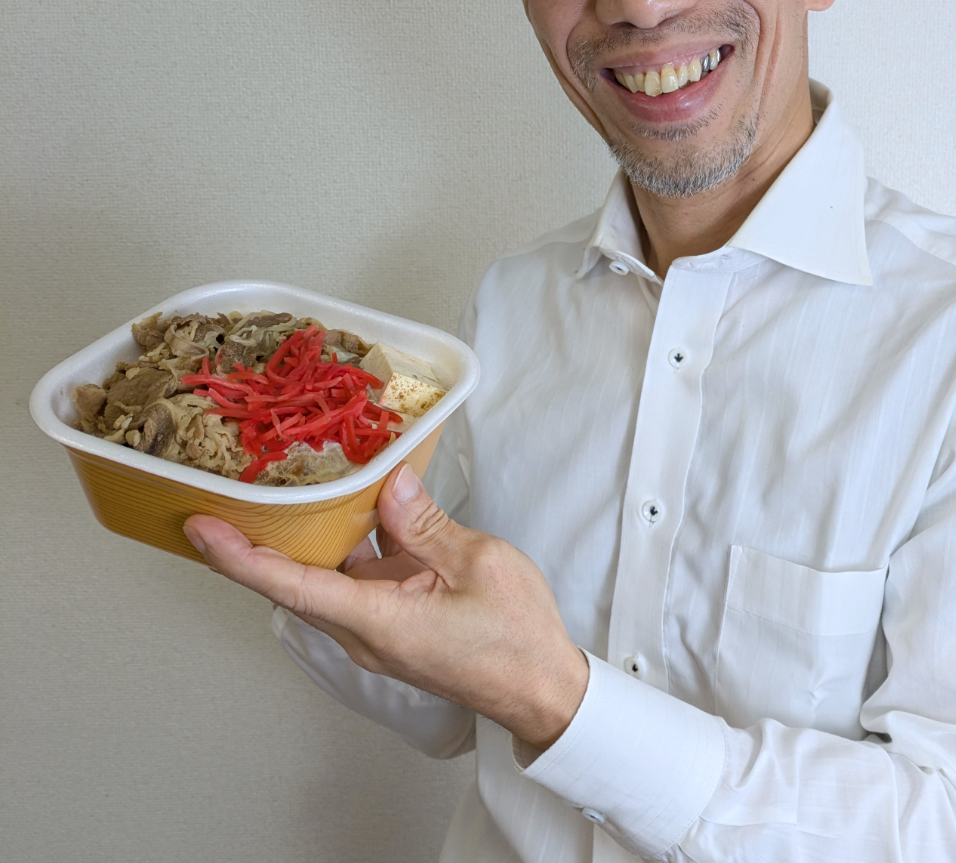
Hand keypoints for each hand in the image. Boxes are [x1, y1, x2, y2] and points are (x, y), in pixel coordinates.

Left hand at [183, 465, 589, 749]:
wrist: (540, 685)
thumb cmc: (515, 635)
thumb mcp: (475, 562)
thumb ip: (424, 522)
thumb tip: (389, 482)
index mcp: (377, 620)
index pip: (290, 585)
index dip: (240, 556)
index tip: (201, 527)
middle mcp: (363, 631)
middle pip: (292, 582)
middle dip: (252, 542)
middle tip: (226, 492)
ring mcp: (376, 628)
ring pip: (322, 578)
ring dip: (299, 539)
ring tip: (277, 490)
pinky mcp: (393, 621)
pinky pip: (354, 579)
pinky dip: (343, 542)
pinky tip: (352, 506)